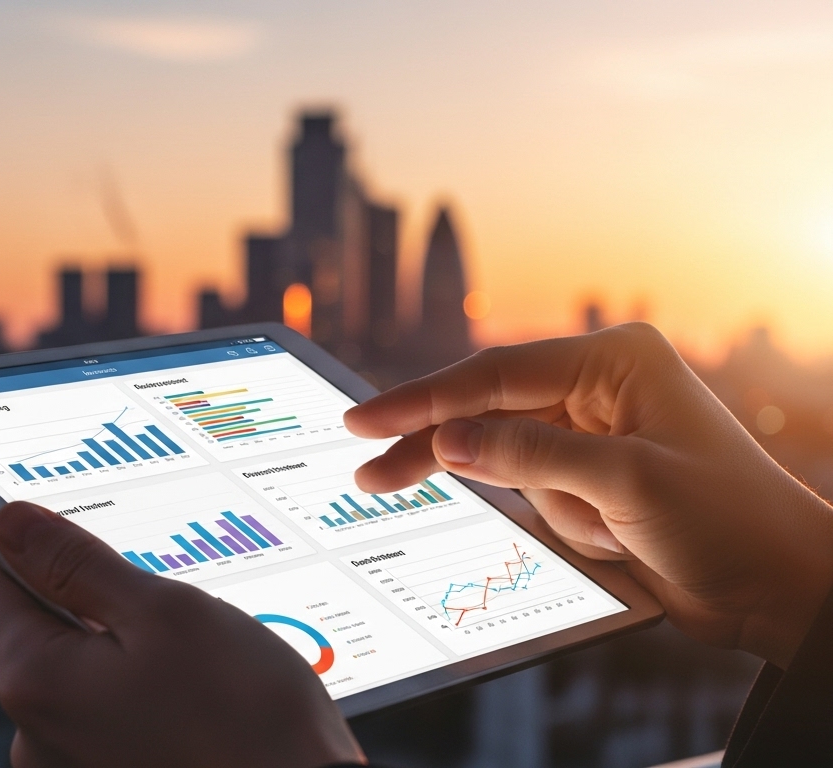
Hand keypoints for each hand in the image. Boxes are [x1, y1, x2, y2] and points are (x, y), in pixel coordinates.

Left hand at [0, 501, 364, 767]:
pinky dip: (144, 699)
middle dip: (97, 608)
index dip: (43, 551)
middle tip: (171, 612)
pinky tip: (197, 703)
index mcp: (32, 681)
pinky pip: (108, 717)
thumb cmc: (245, 717)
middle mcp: (33, 736)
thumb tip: (11, 523)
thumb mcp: (163, 612)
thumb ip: (77, 564)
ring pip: (83, 675)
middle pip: (42, 631)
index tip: (98, 547)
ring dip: (129, 655)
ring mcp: (68, 767)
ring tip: (199, 666)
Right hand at [345, 323, 832, 668]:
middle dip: (429, 439)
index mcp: (614, 362)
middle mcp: (598, 386)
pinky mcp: (587, 474)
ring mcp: (590, 431)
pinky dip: (522, 503)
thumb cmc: (731, 522)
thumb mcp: (627, 483)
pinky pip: (526, 481)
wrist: (781, 588)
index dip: (423, 399)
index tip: (366, 419)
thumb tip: (448, 439)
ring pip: (500, 449)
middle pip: (485, 406)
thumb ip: (531, 455)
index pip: (496, 375)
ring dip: (484, 481)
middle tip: (365, 464)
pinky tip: (540, 517)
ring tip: (447, 497)